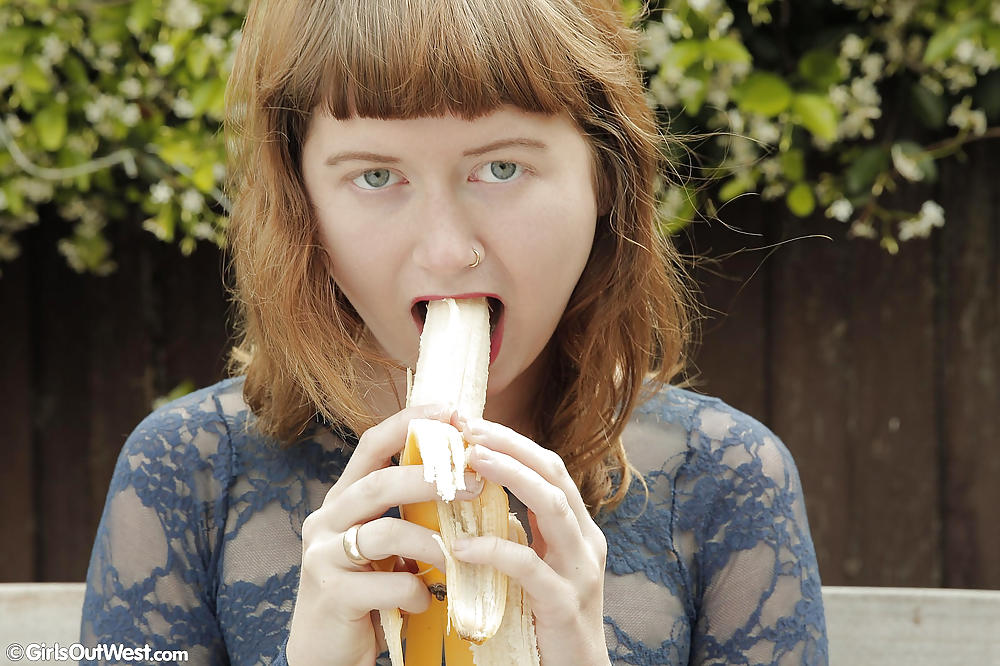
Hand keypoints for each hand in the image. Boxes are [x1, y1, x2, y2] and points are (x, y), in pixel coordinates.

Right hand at [286, 404, 483, 665]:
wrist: (325, 653)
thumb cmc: (365, 593)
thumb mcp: (385, 546)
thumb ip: (408, 514)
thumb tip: (468, 478)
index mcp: (343, 500)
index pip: (371, 445)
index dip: (408, 423)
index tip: (449, 410)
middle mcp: (325, 520)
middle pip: (377, 484)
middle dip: (428, 479)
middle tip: (472, 483)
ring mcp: (322, 557)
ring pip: (382, 533)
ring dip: (430, 543)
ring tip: (454, 557)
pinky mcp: (330, 594)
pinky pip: (385, 584)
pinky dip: (414, 592)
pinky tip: (422, 602)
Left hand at [455, 418, 610, 665]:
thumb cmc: (545, 620)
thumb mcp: (536, 566)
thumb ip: (518, 532)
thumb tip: (473, 495)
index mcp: (577, 529)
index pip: (550, 467)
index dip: (513, 441)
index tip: (472, 424)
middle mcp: (585, 542)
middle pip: (554, 475)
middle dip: (511, 446)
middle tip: (468, 429)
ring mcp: (580, 572)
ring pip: (551, 507)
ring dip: (510, 477)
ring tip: (469, 461)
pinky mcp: (563, 605)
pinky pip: (529, 567)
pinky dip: (494, 551)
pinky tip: (461, 547)